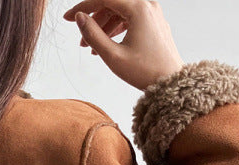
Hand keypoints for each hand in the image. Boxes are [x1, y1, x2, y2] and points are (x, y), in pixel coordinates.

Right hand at [63, 0, 183, 90]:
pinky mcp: (154, 22)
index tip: (68, 18)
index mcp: (139, 8)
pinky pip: (130, 18)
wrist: (170, 83)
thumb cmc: (145, 72)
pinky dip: (116, 28)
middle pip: (112, 3)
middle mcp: (148, 5)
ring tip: (90, 46)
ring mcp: (152, 12)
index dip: (83, 7)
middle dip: (93, 18)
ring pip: (120, 11)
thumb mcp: (113, 56)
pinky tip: (105, 43)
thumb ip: (93, 34)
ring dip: (103, 25)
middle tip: (79, 35)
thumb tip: (80, 18)